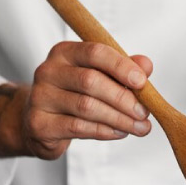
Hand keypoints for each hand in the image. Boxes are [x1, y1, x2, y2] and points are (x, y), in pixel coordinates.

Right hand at [0, 41, 153, 158]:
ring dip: (119, 119)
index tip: (142, 82)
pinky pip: (77, 127)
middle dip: (123, 99)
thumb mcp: (101, 78)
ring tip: (139, 127)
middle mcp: (48, 71)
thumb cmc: (77, 96)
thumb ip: (124, 70)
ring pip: (86, 106)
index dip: (121, 66)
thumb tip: (146, 65)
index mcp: (65, 53)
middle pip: (90, 81)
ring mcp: (40, 97)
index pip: (94, 52)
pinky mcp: (39, 123)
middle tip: (144, 113)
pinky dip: (104, 131)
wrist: (42, 124)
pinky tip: (119, 132)